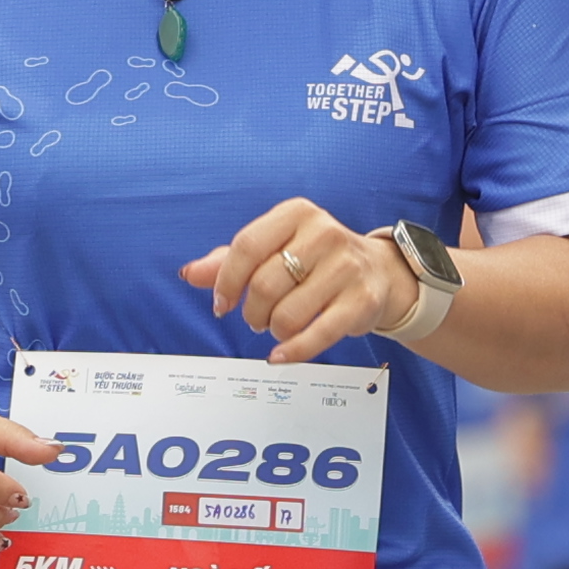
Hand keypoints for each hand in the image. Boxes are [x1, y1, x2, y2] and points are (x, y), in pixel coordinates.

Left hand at [184, 199, 422, 364]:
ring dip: (274, 330)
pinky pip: (317, 335)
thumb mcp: (274, 249)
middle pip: (265, 284)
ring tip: (280, 326)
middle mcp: (325, 233)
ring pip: (287, 314)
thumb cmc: (316, 259)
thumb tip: (191, 274)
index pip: (247, 246)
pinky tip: (280, 354)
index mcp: (297, 214)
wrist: (377, 271)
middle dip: (252, 312)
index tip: (222, 304)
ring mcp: (346, 267)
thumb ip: (230, 261)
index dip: (227, 281)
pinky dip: (292, 351)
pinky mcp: (362, 301)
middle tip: (256, 318)